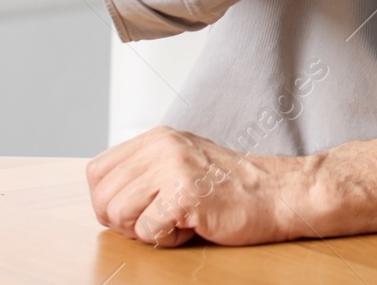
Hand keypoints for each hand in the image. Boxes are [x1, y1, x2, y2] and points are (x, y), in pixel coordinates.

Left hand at [87, 127, 316, 245]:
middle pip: (103, 197)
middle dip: (123, 221)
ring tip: (177, 222)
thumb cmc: (232, 188)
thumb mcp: (182, 163)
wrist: (279, 194)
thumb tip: (104, 197)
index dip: (106, 201)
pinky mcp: (185, 195)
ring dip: (144, 230)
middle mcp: (163, 146)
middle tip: (157, 221)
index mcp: (158, 137)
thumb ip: (146, 171)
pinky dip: (166, 239)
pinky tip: (191, 227)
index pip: (97, 171)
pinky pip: (147, 231)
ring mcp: (174, 168)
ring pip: (118, 214)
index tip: (131, 212)